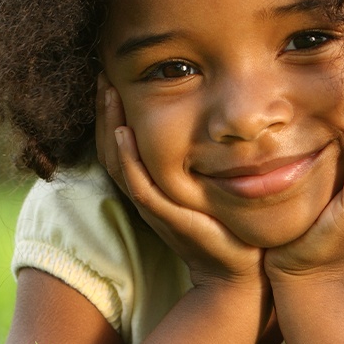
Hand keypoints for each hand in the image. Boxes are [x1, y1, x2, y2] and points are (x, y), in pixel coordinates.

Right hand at [96, 75, 265, 287]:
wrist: (239, 268)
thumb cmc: (226, 224)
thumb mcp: (207, 182)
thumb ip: (200, 156)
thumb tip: (212, 119)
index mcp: (152, 184)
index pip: (120, 143)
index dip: (111, 112)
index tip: (113, 78)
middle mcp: (146, 193)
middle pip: (111, 147)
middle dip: (105, 110)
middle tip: (104, 75)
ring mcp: (154, 206)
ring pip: (118, 161)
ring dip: (110, 125)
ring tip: (109, 92)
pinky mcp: (167, 216)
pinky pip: (138, 185)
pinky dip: (127, 158)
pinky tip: (123, 131)